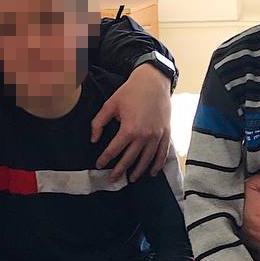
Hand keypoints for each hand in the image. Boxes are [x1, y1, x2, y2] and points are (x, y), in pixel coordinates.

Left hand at [91, 64, 171, 181]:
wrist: (153, 81)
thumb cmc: (130, 92)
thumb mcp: (110, 105)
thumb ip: (98, 123)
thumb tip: (94, 139)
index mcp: (129, 129)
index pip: (114, 150)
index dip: (105, 159)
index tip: (99, 165)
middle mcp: (144, 136)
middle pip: (130, 159)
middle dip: (119, 171)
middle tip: (112, 179)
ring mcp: (157, 136)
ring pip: (146, 160)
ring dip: (138, 171)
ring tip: (130, 179)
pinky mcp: (165, 133)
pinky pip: (162, 154)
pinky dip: (157, 165)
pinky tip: (151, 172)